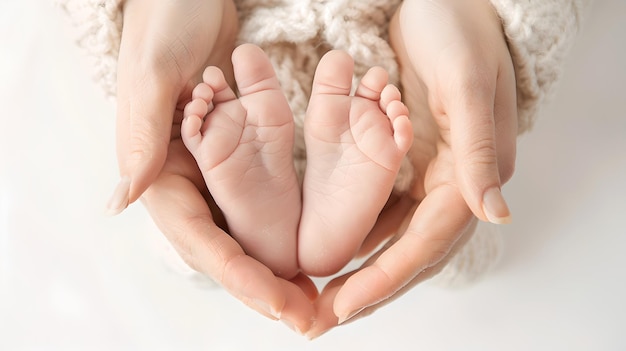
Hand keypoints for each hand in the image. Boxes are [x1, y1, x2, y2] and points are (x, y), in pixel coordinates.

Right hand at [107, 0, 317, 333]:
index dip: (240, 275)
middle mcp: (184, 177)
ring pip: (244, 230)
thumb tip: (122, 202)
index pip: (201, 236)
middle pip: (226, 245)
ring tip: (314, 296)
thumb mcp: (153, 74)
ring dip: (277, 265)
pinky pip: (259, 197)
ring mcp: (210, 166)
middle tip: (307, 318)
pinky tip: (311, 247)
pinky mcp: (234, 150)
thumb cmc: (164, 21)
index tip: (279, 304)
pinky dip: (284, 224)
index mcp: (160, 168)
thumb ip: (141, 136)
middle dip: (264, 285)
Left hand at [307, 0, 517, 336]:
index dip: (384, 277)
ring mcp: (433, 176)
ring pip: (397, 239)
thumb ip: (480, 150)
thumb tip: (496, 215)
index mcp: (470, 172)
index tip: (343, 306)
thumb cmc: (459, 30)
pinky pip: (386, 212)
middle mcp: (455, 183)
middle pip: (411, 252)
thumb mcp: (466, 83)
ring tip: (323, 298)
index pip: (425, 240)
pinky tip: (333, 250)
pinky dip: (361, 236)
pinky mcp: (413, 164)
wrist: (449, 1)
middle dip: (369, 288)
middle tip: (323, 318)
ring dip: (363, 271)